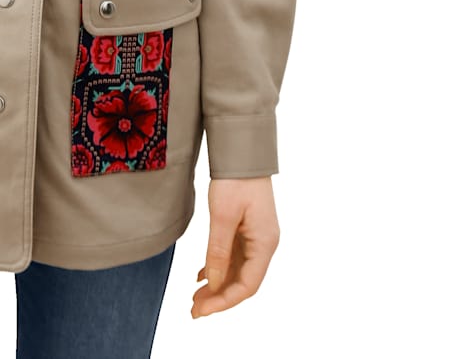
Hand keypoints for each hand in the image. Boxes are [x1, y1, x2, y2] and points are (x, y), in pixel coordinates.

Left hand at [191, 176, 278, 317]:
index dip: (224, 301)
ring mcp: (257, 236)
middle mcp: (264, 243)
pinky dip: (219, 268)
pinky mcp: (247, 228)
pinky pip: (235, 256)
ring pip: (238, 270)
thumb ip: (218, 251)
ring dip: (218, 284)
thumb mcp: (222, 215)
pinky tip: (202, 276)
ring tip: (195, 297)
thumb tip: (214, 283)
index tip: (202, 309)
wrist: (241, 150)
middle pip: (243, 281)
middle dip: (219, 297)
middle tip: (194, 309)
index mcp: (265, 243)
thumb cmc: (236, 179)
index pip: (247, 285)